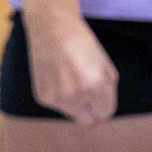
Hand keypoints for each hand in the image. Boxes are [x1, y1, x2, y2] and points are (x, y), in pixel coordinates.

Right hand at [24, 11, 118, 125]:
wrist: (51, 27)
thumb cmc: (82, 44)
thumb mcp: (105, 66)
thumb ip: (108, 95)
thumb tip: (99, 124)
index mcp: (96, 86)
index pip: (106, 112)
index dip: (103, 100)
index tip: (97, 87)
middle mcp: (76, 95)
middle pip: (90, 121)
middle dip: (91, 108)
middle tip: (85, 88)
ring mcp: (57, 97)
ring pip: (74, 114)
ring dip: (75, 102)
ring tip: (69, 77)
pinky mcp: (43, 96)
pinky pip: (58, 106)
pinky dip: (60, 96)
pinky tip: (57, 76)